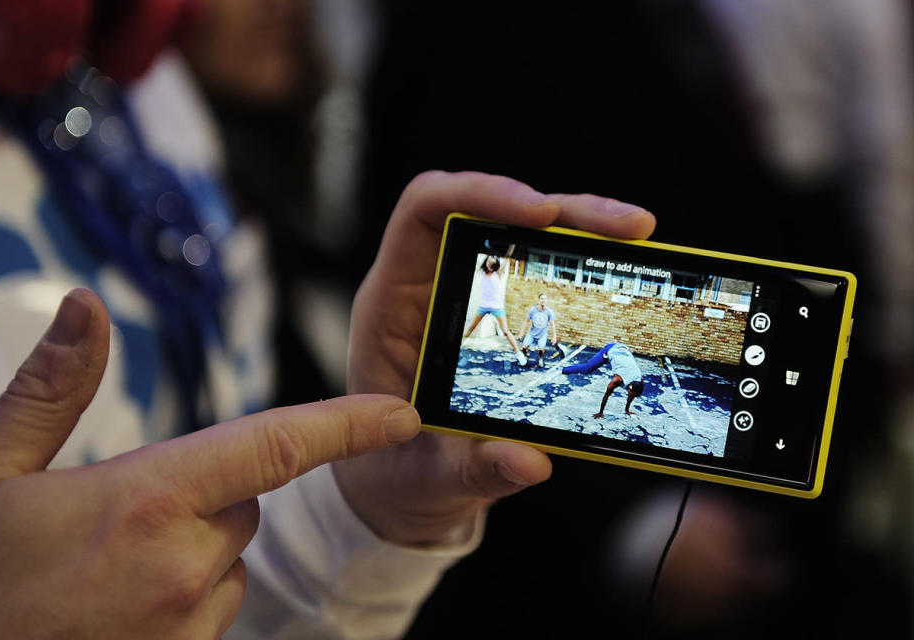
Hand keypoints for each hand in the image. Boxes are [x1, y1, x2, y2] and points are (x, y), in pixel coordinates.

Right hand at [0, 289, 418, 638]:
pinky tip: (118, 602)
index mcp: (147, 501)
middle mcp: (184, 566)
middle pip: (245, 502)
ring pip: (229, 561)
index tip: (401, 414)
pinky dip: (184, 594)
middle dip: (208, 490)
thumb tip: (84, 306)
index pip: (277, 446)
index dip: (349, 425)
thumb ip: (51, 388)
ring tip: (106, 566)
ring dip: (194, 547)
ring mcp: (187, 627)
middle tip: (120, 511)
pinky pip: (211, 611)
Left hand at [336, 170, 654, 545]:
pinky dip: (580, 263)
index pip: (426, 210)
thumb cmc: (397, 471)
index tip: (541, 214)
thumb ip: (471, 469)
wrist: (399, 483)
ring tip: (638, 237)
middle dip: (563, 210)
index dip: (480, 194)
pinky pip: (538, 269)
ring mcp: (464, 297)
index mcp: (393, 305)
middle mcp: (430, 286)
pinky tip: (618, 270)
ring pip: (522, 234)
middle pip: (491, 211)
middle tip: (631, 228)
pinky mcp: (496, 315)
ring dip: (582, 230)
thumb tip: (529, 460)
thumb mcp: (429, 478)